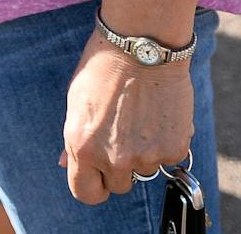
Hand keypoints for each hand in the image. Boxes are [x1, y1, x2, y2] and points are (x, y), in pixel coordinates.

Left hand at [59, 28, 195, 202]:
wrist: (142, 45)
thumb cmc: (104, 67)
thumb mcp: (76, 101)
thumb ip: (74, 139)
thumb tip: (66, 164)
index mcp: (82, 147)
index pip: (86, 194)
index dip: (94, 185)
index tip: (100, 175)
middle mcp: (114, 158)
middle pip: (119, 185)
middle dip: (120, 167)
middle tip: (123, 134)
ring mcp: (146, 156)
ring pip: (146, 170)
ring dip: (145, 153)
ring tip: (141, 117)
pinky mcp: (174, 148)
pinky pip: (169, 157)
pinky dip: (166, 141)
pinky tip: (159, 113)